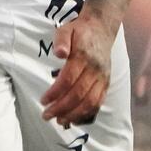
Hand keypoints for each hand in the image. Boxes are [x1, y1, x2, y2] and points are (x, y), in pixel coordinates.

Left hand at [40, 12, 114, 127]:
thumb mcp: (66, 29)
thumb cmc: (79, 30)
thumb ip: (61, 39)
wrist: (101, 28)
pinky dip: (87, 113)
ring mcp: (102, 77)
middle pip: (79, 94)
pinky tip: (74, 119)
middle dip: (62, 108)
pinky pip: (98, 102)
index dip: (55, 92)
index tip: (43, 101)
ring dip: (74, 114)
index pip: (68, 79)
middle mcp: (95, 69)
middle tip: (46, 115)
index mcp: (83, 56)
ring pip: (90, 101)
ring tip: (59, 121)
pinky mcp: (106, 83)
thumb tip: (59, 53)